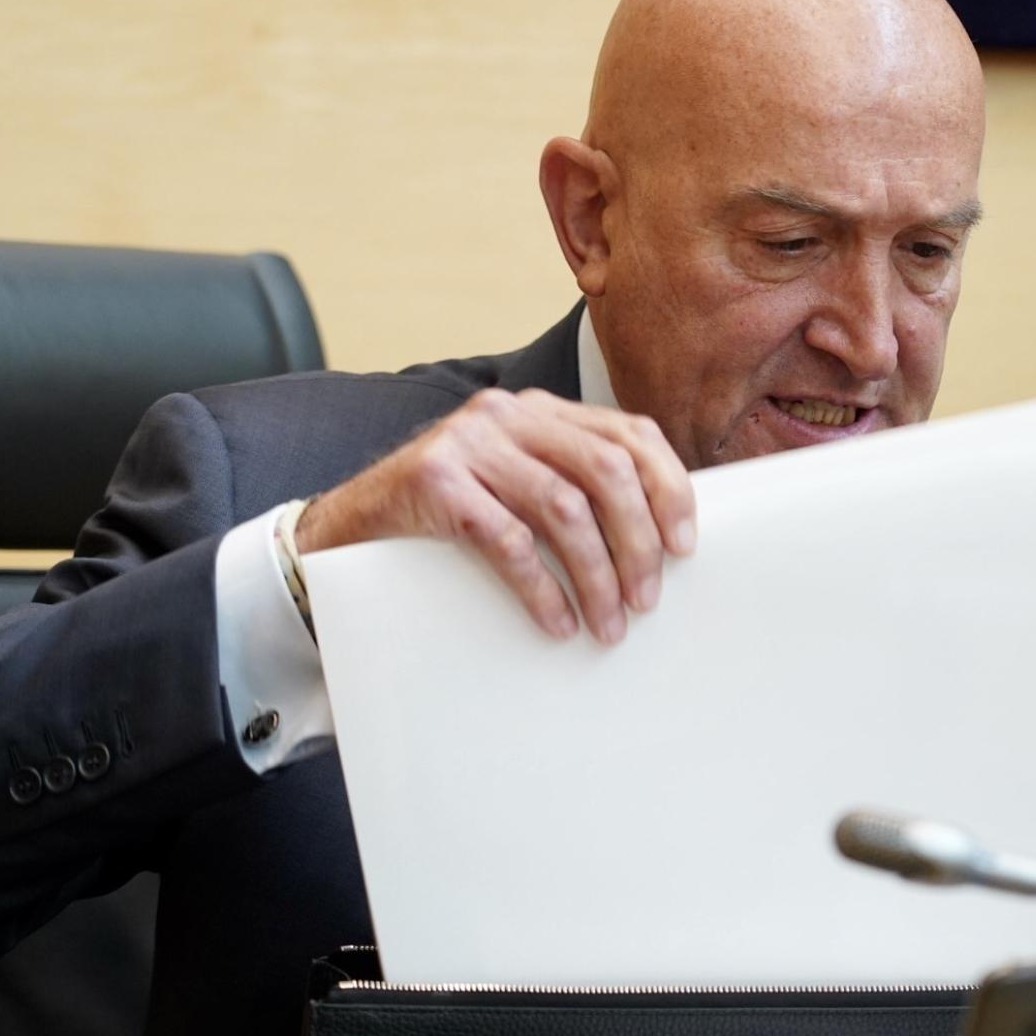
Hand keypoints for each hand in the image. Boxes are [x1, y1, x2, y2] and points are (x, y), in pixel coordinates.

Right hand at [296, 388, 695, 642]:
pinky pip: (507, 539)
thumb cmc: (451, 516)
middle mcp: (509, 414)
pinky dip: (541, 589)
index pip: (631, 435)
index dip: (669, 489)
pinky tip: (557, 622)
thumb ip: (574, 488)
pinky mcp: (433, 480)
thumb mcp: (518, 486)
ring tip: (609, 625)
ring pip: (562, 507)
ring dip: (596, 575)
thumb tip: (661, 542)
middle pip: (605, 470)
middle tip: (646, 599)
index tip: (685, 547)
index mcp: (542, 410)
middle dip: (637, 541)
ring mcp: (468, 443)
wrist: (350, 525)